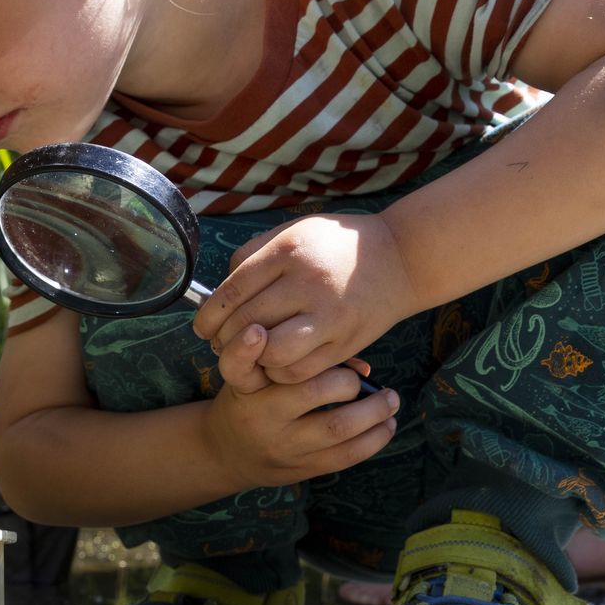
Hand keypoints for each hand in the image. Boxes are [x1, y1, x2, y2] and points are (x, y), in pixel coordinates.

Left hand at [193, 212, 417, 384]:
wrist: (402, 258)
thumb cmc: (336, 245)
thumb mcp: (294, 232)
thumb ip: (253, 254)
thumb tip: (219, 291)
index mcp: (288, 251)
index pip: (232, 292)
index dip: (209, 316)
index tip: (202, 327)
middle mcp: (307, 283)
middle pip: (247, 324)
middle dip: (225, 340)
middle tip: (221, 343)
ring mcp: (329, 315)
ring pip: (270, 353)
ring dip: (252, 360)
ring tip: (250, 353)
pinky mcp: (345, 342)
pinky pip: (299, 371)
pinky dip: (279, 372)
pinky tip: (277, 362)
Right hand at [204, 328, 398, 490]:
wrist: (225, 452)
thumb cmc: (249, 401)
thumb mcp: (256, 375)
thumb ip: (300, 362)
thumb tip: (363, 368)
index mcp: (252, 392)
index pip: (280, 369)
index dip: (310, 357)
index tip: (328, 348)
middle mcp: (266, 420)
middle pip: (314, 394)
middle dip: (352, 385)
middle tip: (374, 381)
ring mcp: (284, 449)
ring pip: (337, 431)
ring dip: (374, 415)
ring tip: (391, 403)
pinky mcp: (300, 470)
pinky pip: (344, 458)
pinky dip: (373, 441)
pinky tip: (386, 427)